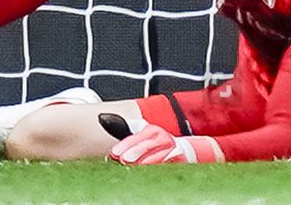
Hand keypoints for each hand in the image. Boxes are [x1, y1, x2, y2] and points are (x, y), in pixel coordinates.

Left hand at [109, 123, 223, 164]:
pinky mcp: (180, 157)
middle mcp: (162, 137)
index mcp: (151, 131)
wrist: (186, 152)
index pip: (136, 136)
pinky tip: (151, 169)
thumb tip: (104, 122)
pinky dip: (161, 164)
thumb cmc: (159, 148)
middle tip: (124, 160)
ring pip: (158, 152)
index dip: (125, 145)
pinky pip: (170, 161)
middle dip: (135, 151)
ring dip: (146, 160)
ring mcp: (172, 147)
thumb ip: (126, 136)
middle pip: (147, 143)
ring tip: (135, 166)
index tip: (114, 154)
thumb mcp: (143, 140)